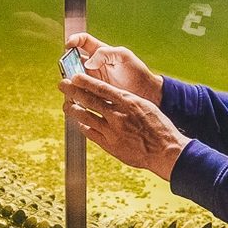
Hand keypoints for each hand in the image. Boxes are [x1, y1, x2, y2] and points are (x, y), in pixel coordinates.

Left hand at [59, 70, 187, 179]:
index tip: (75, 77)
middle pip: (89, 101)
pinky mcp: (110, 146)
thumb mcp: (146, 106)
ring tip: (66, 105)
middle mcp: (117, 115)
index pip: (101, 88)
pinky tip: (80, 124)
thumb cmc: (159, 127)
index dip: (85, 82)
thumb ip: (127, 101)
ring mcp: (112, 131)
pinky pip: (91, 134)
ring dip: (74, 109)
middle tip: (62, 85)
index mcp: (128, 102)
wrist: (165, 151)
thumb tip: (112, 96)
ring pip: (86, 117)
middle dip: (73, 92)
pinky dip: (83, 127)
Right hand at [64, 33, 162, 104]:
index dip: (74, 40)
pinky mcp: (93, 92)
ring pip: (73, 77)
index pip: (83, 41)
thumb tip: (88, 62)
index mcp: (100, 51)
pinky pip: (79, 92)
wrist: (145, 92)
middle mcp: (93, 65)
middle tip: (67, 68)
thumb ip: (106, 54)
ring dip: (69, 80)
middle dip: (66, 63)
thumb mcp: (123, 56)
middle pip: (72, 60)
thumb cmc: (136, 71)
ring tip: (68, 84)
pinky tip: (73, 96)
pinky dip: (74, 93)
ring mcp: (92, 79)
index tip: (69, 45)